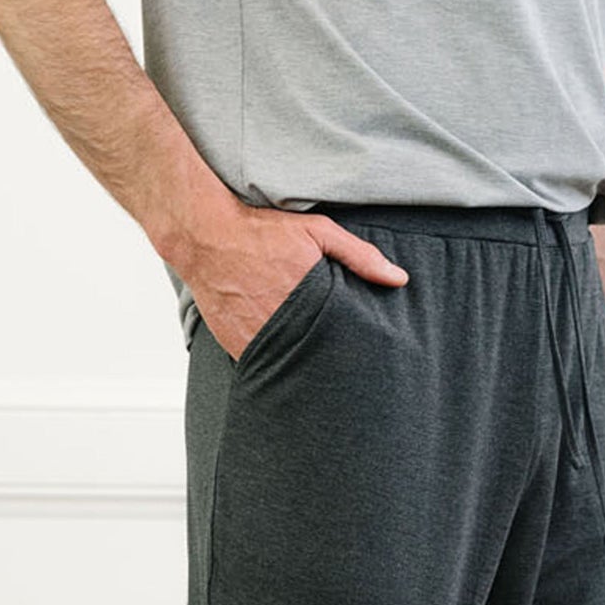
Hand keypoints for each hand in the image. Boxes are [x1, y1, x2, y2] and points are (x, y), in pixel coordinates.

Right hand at [185, 203, 407, 362]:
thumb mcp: (318, 233)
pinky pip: (261, 365)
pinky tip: (281, 355)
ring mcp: (258, 343)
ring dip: (300, 365)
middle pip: (317, 361)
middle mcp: (284, 331)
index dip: (352, 352)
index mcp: (310, 307)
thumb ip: (360, 256)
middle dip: (328, 363)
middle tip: (341, 371)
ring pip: (288, 367)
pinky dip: (272, 362)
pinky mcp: (236, 348)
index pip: (342, 345)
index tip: (361, 358)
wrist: (205, 238)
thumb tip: (399, 279)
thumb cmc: (262, 233)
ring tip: (311, 361)